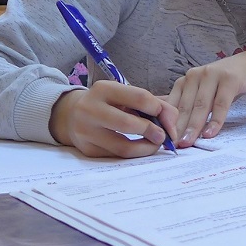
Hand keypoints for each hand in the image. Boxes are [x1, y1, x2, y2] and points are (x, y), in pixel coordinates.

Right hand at [50, 79, 178, 157]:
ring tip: (154, 145)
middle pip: (129, 124)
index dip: (160, 111)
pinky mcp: (87, 149)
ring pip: (123, 147)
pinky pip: (116, 156)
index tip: (168, 121)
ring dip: (145, 148)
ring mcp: (86, 131)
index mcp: (104, 89)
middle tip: (163, 137)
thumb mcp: (125, 96)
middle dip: (152, 132)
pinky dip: (133, 154)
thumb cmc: (108, 104)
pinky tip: (139, 149)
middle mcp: (91, 108)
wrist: (72, 115)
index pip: (140, 98)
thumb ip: (152, 103)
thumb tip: (173, 122)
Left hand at [165, 47, 245, 144]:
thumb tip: (163, 120)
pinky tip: (210, 133)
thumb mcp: (203, 91)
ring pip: (201, 106)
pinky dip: (215, 120)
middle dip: (179, 128)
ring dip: (194, 126)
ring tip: (188, 142)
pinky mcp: (230, 80)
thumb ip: (186, 103)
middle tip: (174, 146)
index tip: (166, 141)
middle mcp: (195, 76)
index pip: (173, 105)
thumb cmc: (225, 83)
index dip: (168, 124)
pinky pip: (220, 104)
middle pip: (185, 107)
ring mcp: (212, 76)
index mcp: (186, 80)